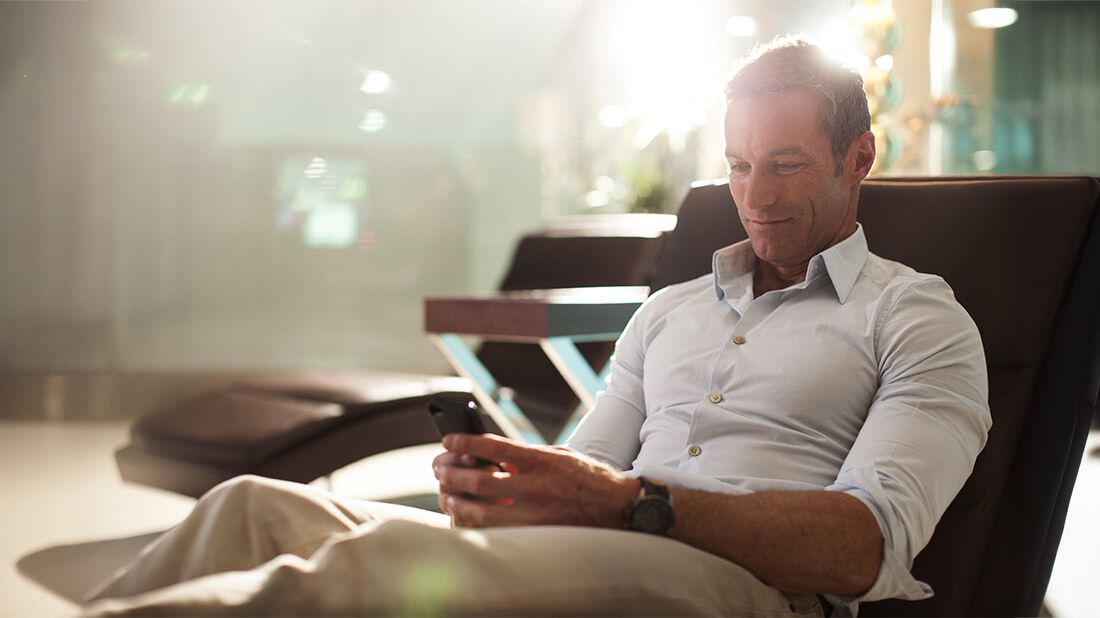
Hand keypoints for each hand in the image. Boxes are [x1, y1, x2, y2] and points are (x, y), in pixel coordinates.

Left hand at [431, 433, 638, 528]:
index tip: (447, 440)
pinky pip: (495, 532)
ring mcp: (536, 513)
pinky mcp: (536, 534)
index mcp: (542, 460)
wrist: (619, 508)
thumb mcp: (558, 455)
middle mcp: (537, 486)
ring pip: (482, 511)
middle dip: (453, 473)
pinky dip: (474, 525)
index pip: (494, 446)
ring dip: (457, 502)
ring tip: (446, 494)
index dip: (466, 442)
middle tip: (439, 469)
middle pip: (481, 480)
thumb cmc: (587, 478)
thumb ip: (526, 456)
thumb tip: (490, 454)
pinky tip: (461, 518)